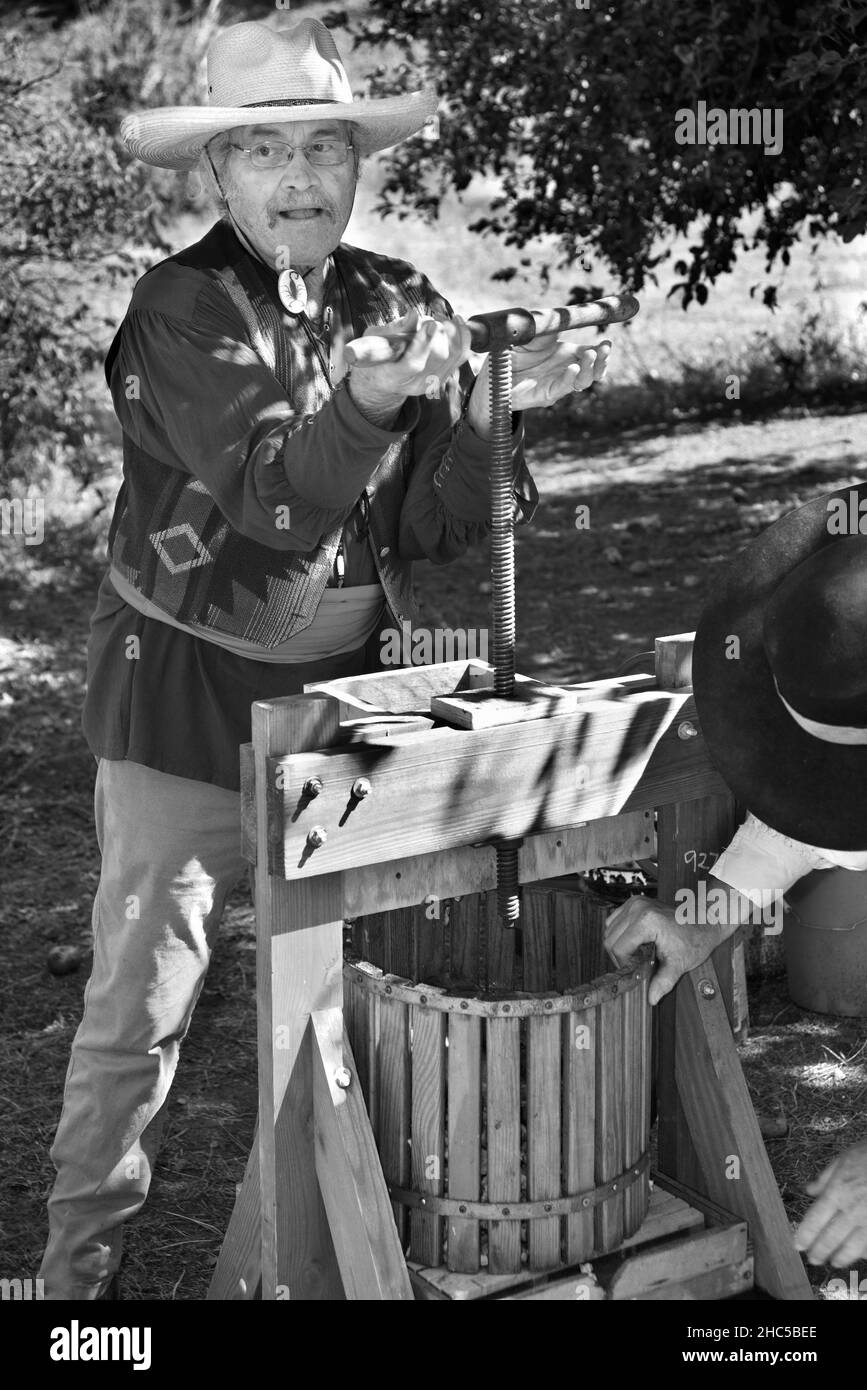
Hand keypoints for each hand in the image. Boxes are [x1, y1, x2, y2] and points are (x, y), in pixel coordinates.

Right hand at [347, 309, 471, 424]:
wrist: (384, 374)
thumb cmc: (377, 351)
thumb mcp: (375, 338)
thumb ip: (394, 329)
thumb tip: (414, 315)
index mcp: (393, 377)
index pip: (413, 364)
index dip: (423, 344)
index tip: (429, 323)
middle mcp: (415, 384)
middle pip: (438, 357)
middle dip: (439, 331)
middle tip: (431, 318)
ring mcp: (432, 383)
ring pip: (453, 355)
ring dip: (451, 331)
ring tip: (439, 319)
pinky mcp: (444, 376)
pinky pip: (462, 355)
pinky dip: (462, 334)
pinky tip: (456, 321)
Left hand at [467, 334, 610, 434]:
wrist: (491, 371)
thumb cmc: (513, 350)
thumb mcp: (534, 330)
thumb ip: (550, 322)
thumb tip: (568, 313)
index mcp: (566, 353)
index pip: (592, 353)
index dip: (603, 350)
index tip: (608, 341)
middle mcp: (565, 369)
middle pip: (593, 369)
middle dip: (602, 360)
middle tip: (605, 348)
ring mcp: (557, 383)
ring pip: (583, 381)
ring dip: (590, 369)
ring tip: (590, 356)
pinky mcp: (545, 395)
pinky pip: (563, 388)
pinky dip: (570, 379)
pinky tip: (574, 369)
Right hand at [604, 895, 722, 1005]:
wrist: (705, 921)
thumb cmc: (695, 940)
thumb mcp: (679, 964)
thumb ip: (663, 982)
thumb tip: (651, 999)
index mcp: (647, 921)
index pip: (618, 948)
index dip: (624, 964)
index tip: (636, 970)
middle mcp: (637, 908)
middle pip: (610, 938)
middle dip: (619, 955)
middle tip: (636, 964)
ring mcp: (635, 902)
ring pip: (609, 928)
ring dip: (618, 943)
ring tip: (636, 952)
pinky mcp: (635, 901)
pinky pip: (615, 919)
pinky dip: (619, 932)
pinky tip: (634, 941)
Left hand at [794, 1139, 866, 1265]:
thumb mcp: (843, 1159)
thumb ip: (825, 1178)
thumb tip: (809, 1190)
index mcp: (838, 1192)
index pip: (815, 1220)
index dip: (805, 1235)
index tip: (797, 1245)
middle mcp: (852, 1209)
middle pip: (831, 1237)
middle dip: (820, 1251)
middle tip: (813, 1259)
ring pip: (853, 1247)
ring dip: (841, 1257)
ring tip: (834, 1262)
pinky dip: (863, 1252)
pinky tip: (859, 1255)